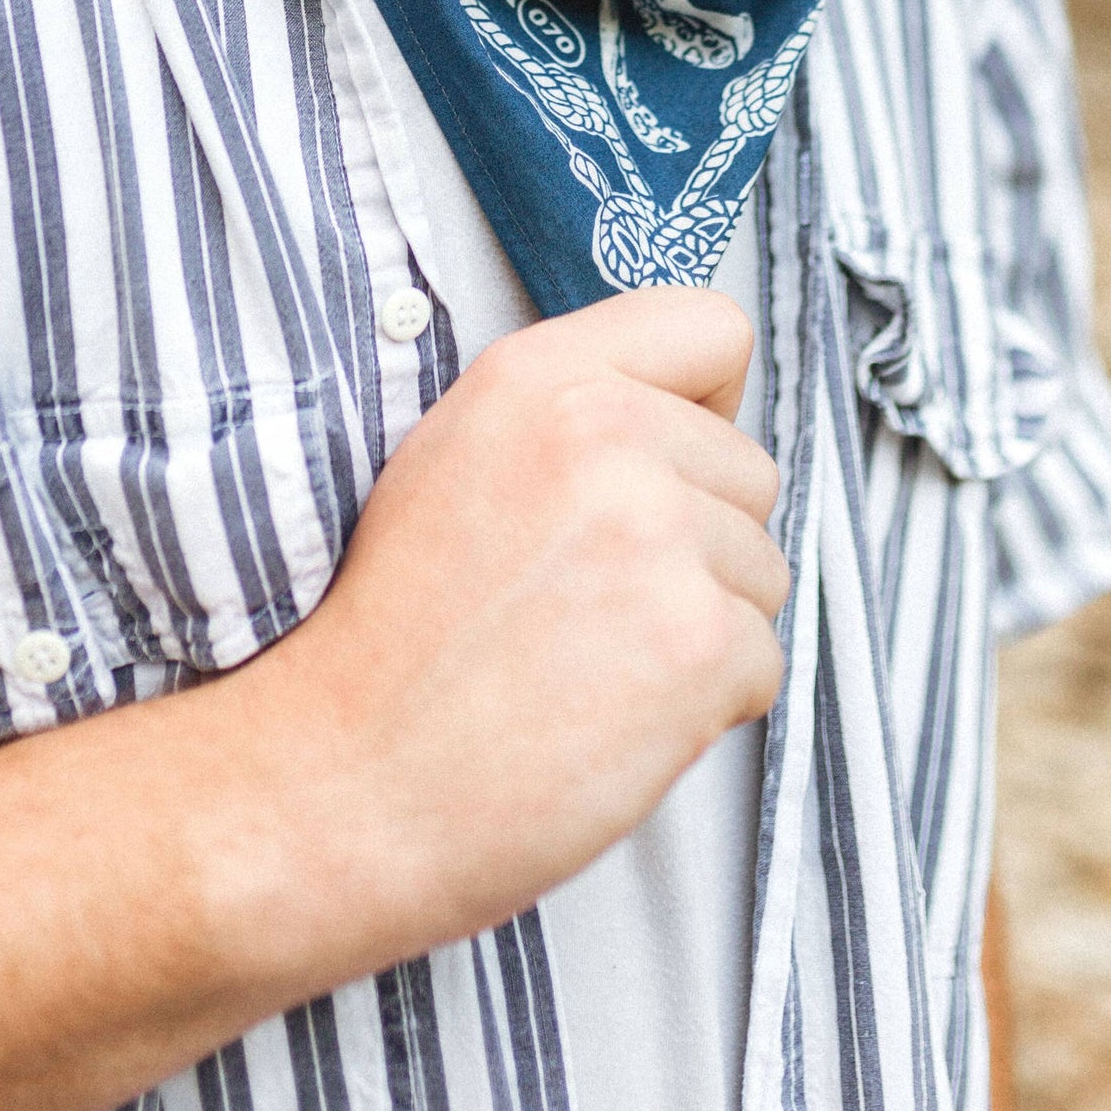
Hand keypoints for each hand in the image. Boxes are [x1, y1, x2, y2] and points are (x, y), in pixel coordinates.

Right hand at [240, 285, 788, 964]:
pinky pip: (764, 663)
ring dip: (702, 629)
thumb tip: (685, 421)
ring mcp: (658, 533)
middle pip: (749, 472)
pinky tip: (612, 718)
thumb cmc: (397, 641)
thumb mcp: (452, 460)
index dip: (707, 408)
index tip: (670, 466)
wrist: (346, 783)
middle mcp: (607, 433)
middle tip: (592, 607)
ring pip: (762, 572)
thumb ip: (569, 415)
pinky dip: (707, 708)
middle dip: (699, 545)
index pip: (711, 327)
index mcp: (541, 376)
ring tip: (592, 665)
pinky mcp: (698, 640)